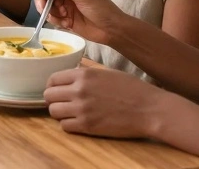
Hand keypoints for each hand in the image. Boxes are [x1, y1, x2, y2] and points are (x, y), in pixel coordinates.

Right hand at [35, 0, 126, 45]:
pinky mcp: (63, 19)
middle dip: (43, 0)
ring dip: (50, 12)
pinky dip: (56, 21)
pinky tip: (67, 24)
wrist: (111, 30)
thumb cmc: (102, 9)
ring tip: (62, 17)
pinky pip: (51, 18)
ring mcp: (63, 6)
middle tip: (44, 8)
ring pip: (45, 6)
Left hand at [44, 67, 162, 138]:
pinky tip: (78, 122)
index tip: (57, 90)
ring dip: (59, 113)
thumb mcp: (106, 73)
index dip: (53, 85)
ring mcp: (82, 109)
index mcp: (83, 74)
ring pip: (53, 112)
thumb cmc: (132, 89)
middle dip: (53, 99)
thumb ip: (86, 75)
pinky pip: (65, 126)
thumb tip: (71, 77)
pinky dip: (69, 125)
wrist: (149, 109)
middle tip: (62, 103)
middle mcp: (79, 90)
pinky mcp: (87, 126)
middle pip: (49, 95)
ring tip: (70, 113)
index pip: (53, 79)